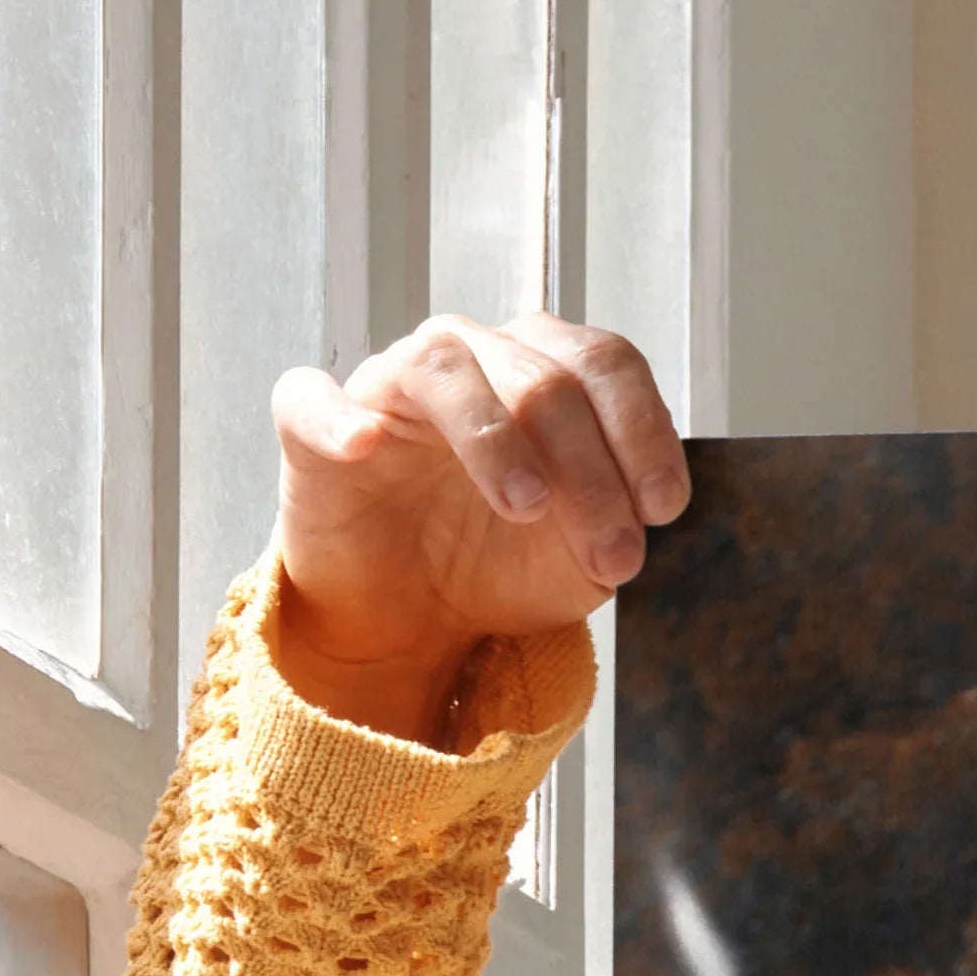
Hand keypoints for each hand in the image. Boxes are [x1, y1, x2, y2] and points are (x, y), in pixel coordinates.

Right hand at [268, 314, 687, 743]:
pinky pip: (312, 398)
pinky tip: (365, 446)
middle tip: (613, 555)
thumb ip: (618, 523)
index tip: (664, 509)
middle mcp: (472, 358)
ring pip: (445, 368)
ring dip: (495, 439)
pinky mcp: (313, 426)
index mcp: (544, 372)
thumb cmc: (498, 564)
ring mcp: (391, 385)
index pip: (605, 363)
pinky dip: (339, 418)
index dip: (642, 431)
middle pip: (543, 377)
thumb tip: (644, 512)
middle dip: (590, 472)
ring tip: (527, 507)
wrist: (413, 617)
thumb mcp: (582, 557)